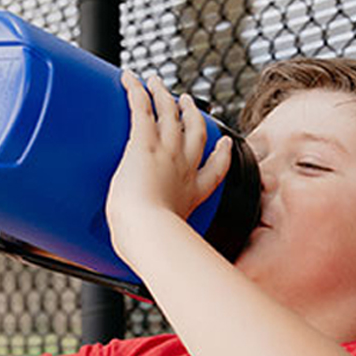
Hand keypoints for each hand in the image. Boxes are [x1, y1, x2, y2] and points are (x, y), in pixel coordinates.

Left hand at [106, 72, 231, 264]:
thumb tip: (151, 277)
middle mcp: (184, 167)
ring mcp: (166, 152)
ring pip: (170, 113)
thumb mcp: (164, 249)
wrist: (147, 231)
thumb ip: (162, 259)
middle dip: (192, 114)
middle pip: (195, 132)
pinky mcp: (143, 143)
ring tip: (158, 82)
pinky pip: (142, 109)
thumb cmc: (151, 245)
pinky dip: (137, 91)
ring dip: (164, 95)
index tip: (224, 144)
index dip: (222, 154)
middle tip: (187, 102)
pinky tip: (131, 79)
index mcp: (193, 194)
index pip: (214, 170)